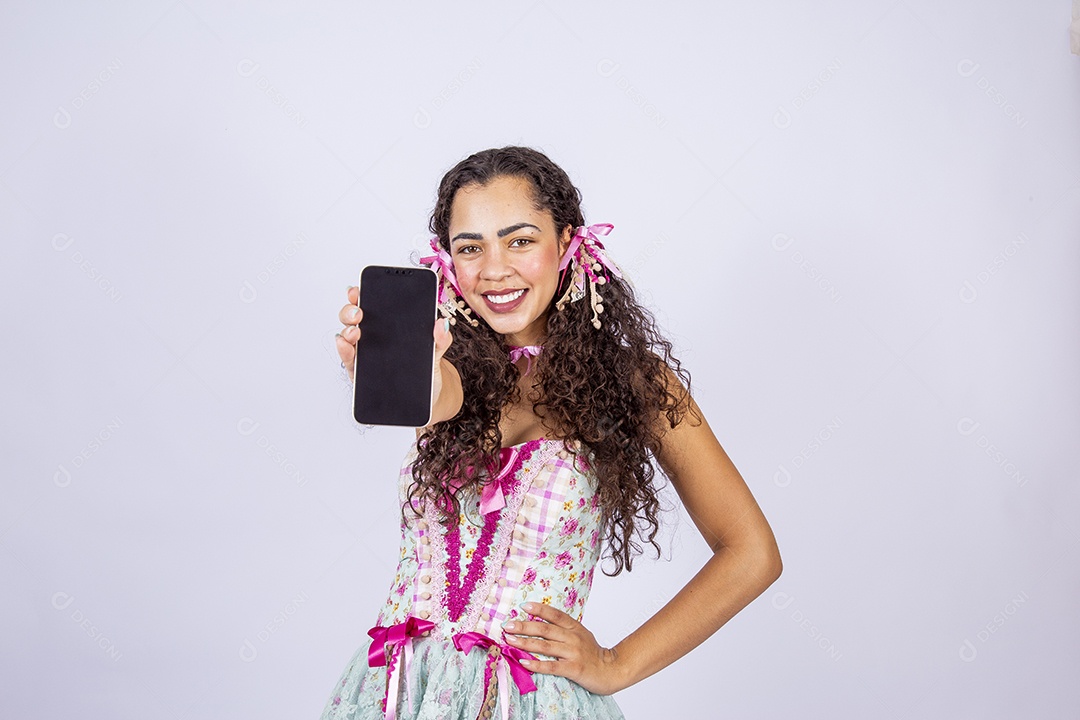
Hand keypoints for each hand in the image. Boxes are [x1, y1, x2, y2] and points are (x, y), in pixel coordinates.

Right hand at [335, 285, 454, 409]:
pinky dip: (344, 350)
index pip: (373, 304)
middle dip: (351, 310)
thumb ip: (440, 338)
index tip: (359, 289)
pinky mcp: (361, 372)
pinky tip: (346, 345)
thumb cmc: (427, 370)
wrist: (427, 398)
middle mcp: (374, 336)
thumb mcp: (437, 351)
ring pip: (348, 335)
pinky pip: (349, 358)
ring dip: (347, 329)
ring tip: (355, 331)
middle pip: (354, 316)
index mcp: (390, 325)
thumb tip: (441, 323)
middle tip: (359, 312)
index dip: (363, 293)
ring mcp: (365, 353)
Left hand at [501, 601, 623, 695]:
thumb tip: (538, 623)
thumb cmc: (593, 653)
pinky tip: (524, 662)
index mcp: (574, 627)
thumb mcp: (580, 634)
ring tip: (510, 641)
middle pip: (546, 630)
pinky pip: (551, 666)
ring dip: (526, 643)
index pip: (555, 615)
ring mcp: (573, 653)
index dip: (539, 610)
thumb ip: (563, 628)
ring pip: (546, 646)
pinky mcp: (574, 669)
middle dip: (524, 627)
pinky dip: (536, 664)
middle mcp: (573, 638)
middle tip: (508, 625)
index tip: (523, 606)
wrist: (612, 670)